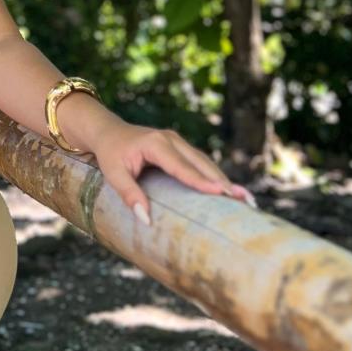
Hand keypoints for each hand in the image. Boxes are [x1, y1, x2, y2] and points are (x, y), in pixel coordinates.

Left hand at [92, 118, 256, 225]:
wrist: (107, 131)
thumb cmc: (110, 154)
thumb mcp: (113, 174)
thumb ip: (129, 195)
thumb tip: (146, 219)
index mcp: (156, 144)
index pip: (182, 166)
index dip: (201, 181)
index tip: (220, 193)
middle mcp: (171, 139)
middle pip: (201, 163)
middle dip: (223, 182)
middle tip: (244, 200)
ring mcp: (177, 141)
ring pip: (205, 162)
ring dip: (223, 180)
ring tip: (244, 198)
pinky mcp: (180, 147)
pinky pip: (200, 162)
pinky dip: (215, 176)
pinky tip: (228, 190)